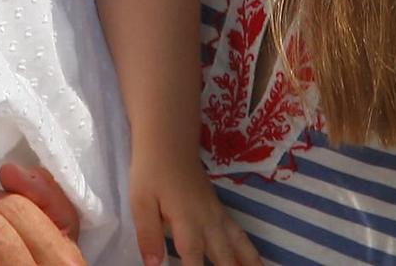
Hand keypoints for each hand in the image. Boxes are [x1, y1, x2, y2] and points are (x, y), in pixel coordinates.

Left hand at [129, 157, 259, 265]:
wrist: (168, 143)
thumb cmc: (151, 172)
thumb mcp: (140, 201)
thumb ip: (148, 234)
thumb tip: (154, 265)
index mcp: (187, 222)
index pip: (194, 260)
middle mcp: (208, 222)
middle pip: (224, 258)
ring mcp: (217, 216)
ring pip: (239, 246)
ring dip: (248, 263)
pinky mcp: (219, 210)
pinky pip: (239, 235)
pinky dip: (249, 251)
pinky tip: (254, 261)